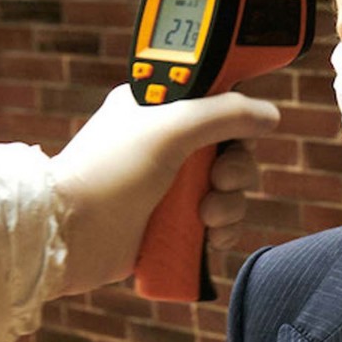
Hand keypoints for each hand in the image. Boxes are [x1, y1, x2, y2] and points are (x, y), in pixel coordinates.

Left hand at [49, 82, 279, 294]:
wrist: (71, 234)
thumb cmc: (109, 172)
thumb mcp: (170, 127)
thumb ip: (225, 113)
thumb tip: (270, 114)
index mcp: (158, 108)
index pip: (216, 103)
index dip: (235, 119)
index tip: (238, 135)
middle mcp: (166, 145)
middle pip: (230, 151)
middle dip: (235, 171)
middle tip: (218, 181)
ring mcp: (169, 187)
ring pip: (228, 191)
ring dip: (229, 206)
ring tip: (205, 218)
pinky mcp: (171, 225)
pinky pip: (217, 224)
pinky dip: (221, 232)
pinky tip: (208, 237)